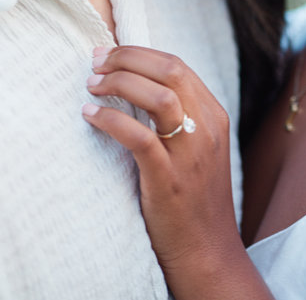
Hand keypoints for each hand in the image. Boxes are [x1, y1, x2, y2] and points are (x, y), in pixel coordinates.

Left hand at [81, 46, 254, 296]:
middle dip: (127, 58)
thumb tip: (135, 83)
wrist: (208, 252)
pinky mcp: (169, 179)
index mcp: (214, 115)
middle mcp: (207, 128)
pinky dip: (111, 120)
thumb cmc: (193, 198)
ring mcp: (190, 153)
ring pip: (159, 96)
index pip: (177, 64)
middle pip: (170, 70)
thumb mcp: (197, 148)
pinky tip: (90, 116)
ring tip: (92, 86)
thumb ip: (178, 116)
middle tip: (95, 62)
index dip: (139, 53)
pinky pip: (139, 137)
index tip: (108, 54)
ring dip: (120, 82)